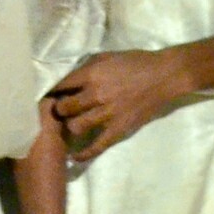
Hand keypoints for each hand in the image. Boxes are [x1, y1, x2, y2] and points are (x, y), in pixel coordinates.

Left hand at [48, 50, 191, 165]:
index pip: (61, 86)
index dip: (52, 92)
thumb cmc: (137, 62)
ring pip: (75, 127)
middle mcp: (96, 95)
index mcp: (91, 74)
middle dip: (59, 110)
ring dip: (69, 127)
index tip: (49, 97)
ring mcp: (107, 114)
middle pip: (64, 109)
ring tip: (71, 126)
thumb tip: (69, 79)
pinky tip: (74, 156)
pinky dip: (84, 153)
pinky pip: (97, 145)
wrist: (165, 76)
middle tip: (61, 112)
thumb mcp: (107, 56)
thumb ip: (87, 67)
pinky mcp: (119, 129)